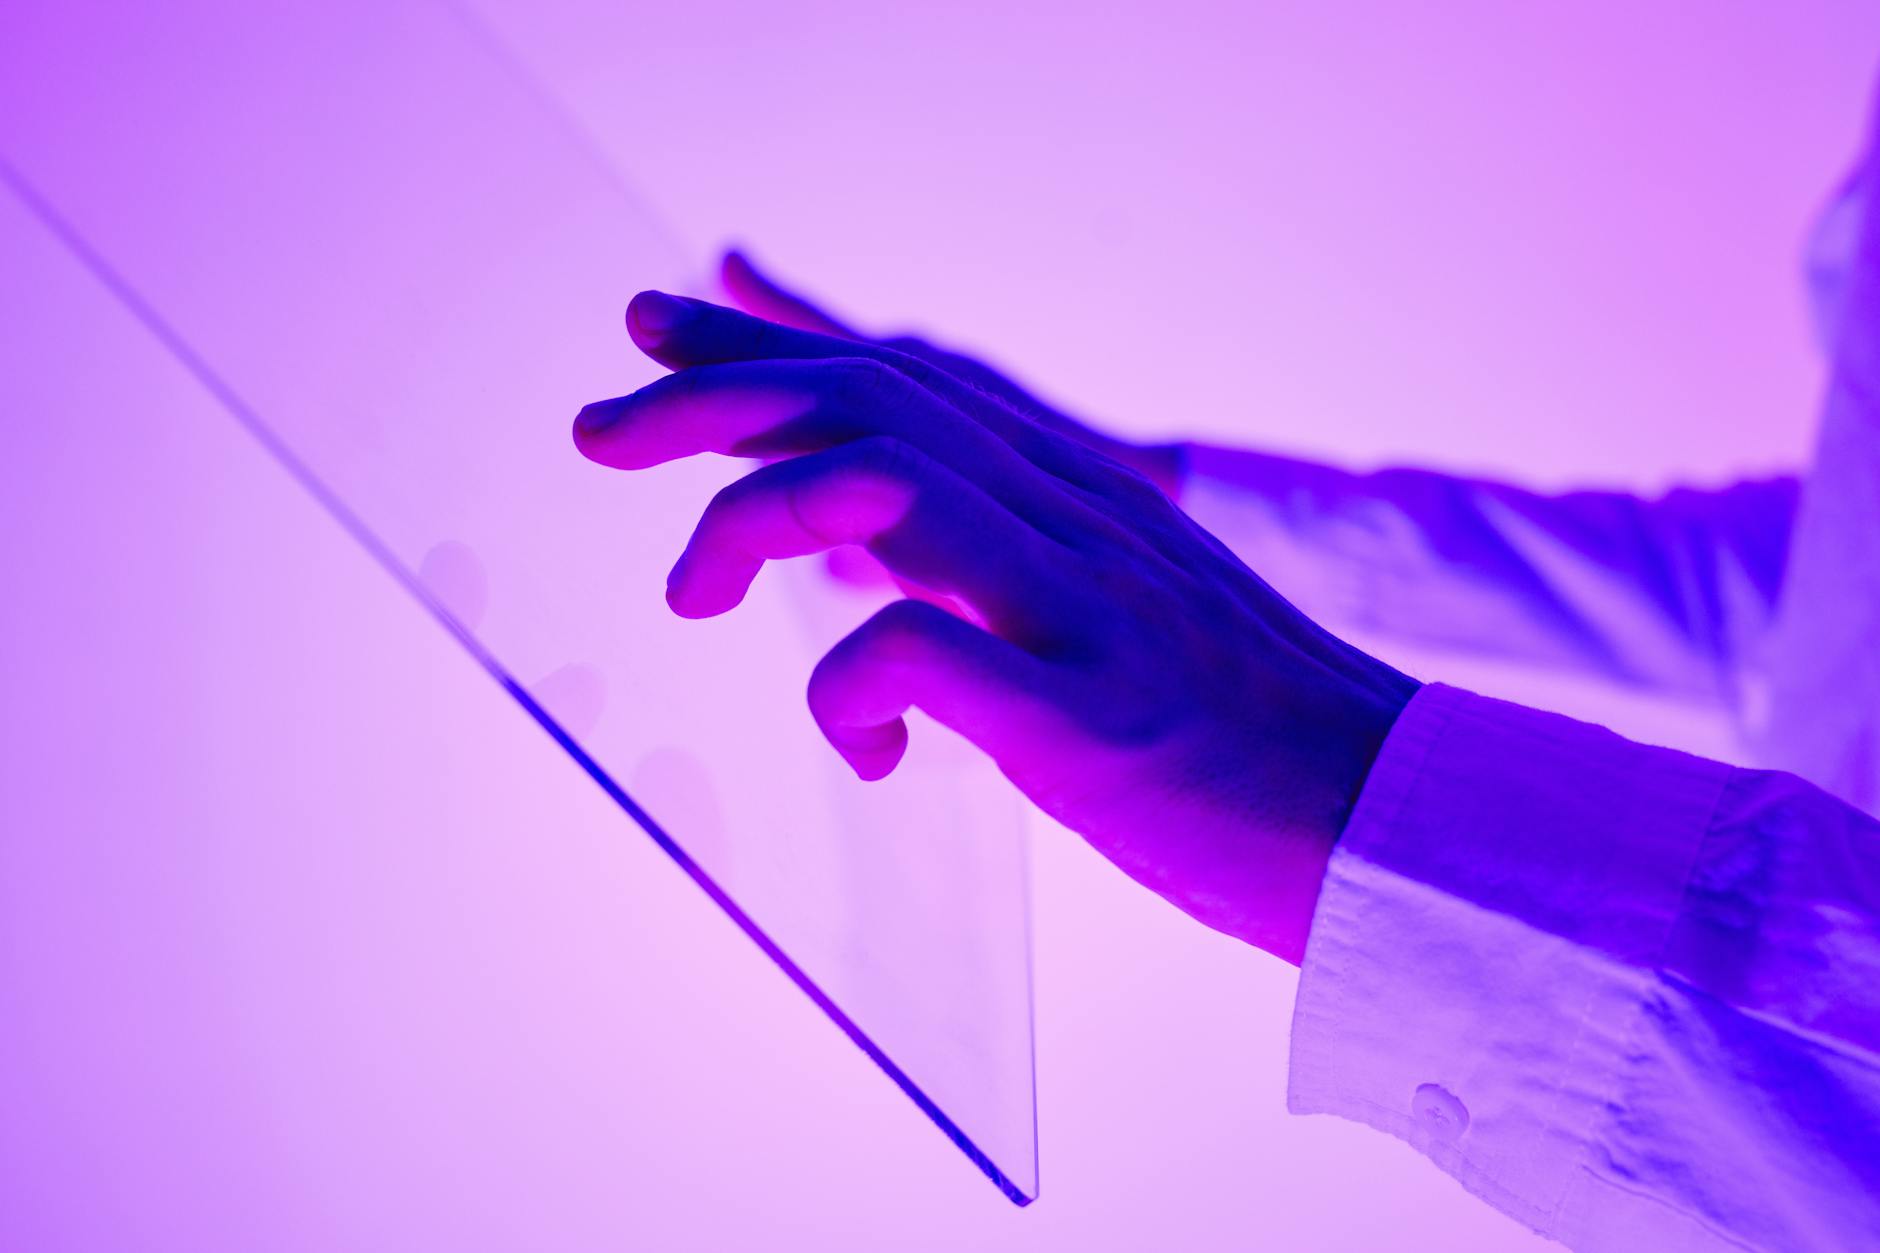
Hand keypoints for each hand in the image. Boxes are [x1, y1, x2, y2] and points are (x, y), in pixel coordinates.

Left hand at [574, 291, 1418, 963]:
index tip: (659, 325)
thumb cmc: (1241, 733)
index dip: (771, 342)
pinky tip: (865, 749)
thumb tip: (869, 542)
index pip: (904, 376)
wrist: (1392, 821)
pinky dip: (847, 692)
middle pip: (869, 400)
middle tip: (596, 431)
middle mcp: (1079, 521)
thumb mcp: (1114, 607)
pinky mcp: (1091, 714)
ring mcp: (1086, 608)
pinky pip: (918, 653)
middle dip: (713, 396)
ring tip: (692, 595)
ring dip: (752, 517)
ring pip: (880, 482)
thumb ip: (1000, 558)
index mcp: (1081, 496)